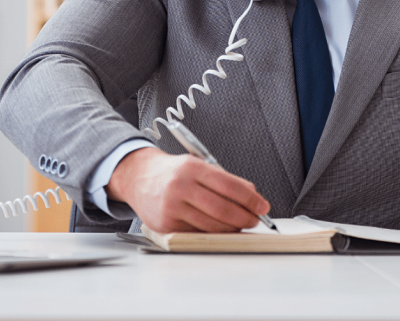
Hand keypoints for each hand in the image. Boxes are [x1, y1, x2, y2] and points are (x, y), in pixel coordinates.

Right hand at [105, 147, 269, 232]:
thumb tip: (251, 195)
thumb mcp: (197, 165)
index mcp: (191, 168)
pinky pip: (197, 233)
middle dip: (245, 216)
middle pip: (222, 208)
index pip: (229, 185)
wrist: (138, 177)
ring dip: (232, 228)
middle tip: (256, 219)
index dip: (250, 198)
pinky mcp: (166, 225)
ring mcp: (172, 208)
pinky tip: (221, 229)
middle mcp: (180, 187)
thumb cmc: (171, 172)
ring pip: (211, 225)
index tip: (262, 205)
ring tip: (242, 224)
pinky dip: (213, 233)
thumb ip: (224, 179)